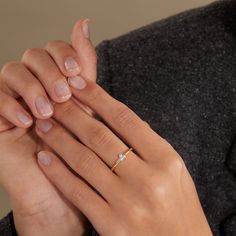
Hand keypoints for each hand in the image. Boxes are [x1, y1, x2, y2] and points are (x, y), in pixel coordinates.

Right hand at [0, 19, 95, 234]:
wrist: (63, 192)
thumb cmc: (81, 152)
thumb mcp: (88, 108)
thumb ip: (85, 70)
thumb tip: (85, 23)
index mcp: (60, 84)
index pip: (55, 49)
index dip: (65, 54)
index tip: (76, 73)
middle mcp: (37, 88)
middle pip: (34, 55)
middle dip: (49, 71)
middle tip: (63, 95)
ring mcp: (16, 101)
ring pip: (13, 70)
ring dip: (32, 88)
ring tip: (47, 111)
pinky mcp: (0, 118)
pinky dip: (10, 103)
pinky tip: (27, 120)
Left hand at [35, 77, 212, 235]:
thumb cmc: (179, 206)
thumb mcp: (173, 169)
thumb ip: (147, 144)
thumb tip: (116, 118)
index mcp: (166, 159)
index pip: (124, 118)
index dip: (98, 97)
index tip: (78, 84)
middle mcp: (147, 178)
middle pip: (100, 136)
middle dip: (72, 114)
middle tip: (53, 99)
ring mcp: (127, 203)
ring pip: (84, 161)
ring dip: (59, 139)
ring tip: (44, 124)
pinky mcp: (110, 224)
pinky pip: (77, 191)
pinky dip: (58, 172)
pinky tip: (44, 157)